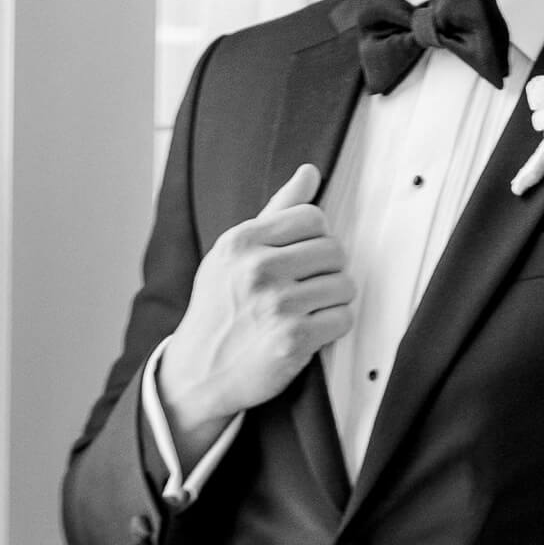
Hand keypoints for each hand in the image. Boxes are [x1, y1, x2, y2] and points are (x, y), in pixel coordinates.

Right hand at [157, 163, 354, 464]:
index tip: (302, 258)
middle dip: (327, 270)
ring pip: (345, 285)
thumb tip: (310, 172)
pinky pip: (343, 318)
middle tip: (305, 288)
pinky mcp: (294, 340)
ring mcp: (277, 306)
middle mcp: (258, 269)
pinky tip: (309, 331)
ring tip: (307, 310)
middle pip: (334, 250)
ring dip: (333, 300)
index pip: (313, 218)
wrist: (198, 372)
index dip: (316, 238)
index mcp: (242, 242)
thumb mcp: (234, 254)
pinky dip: (333, 327)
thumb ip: (275, 211)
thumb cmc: (219, 308)